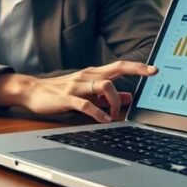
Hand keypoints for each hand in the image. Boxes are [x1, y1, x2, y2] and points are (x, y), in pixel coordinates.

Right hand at [0, 61, 157, 122]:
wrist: (32, 91)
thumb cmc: (60, 91)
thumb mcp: (86, 92)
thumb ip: (107, 96)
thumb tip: (129, 98)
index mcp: (93, 74)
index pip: (119, 66)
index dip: (138, 67)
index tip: (155, 69)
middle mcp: (87, 75)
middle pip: (116, 68)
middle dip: (136, 70)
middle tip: (152, 73)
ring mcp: (77, 85)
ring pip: (103, 85)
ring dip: (115, 101)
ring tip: (115, 116)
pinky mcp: (66, 97)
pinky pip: (85, 104)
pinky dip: (97, 112)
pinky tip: (104, 120)